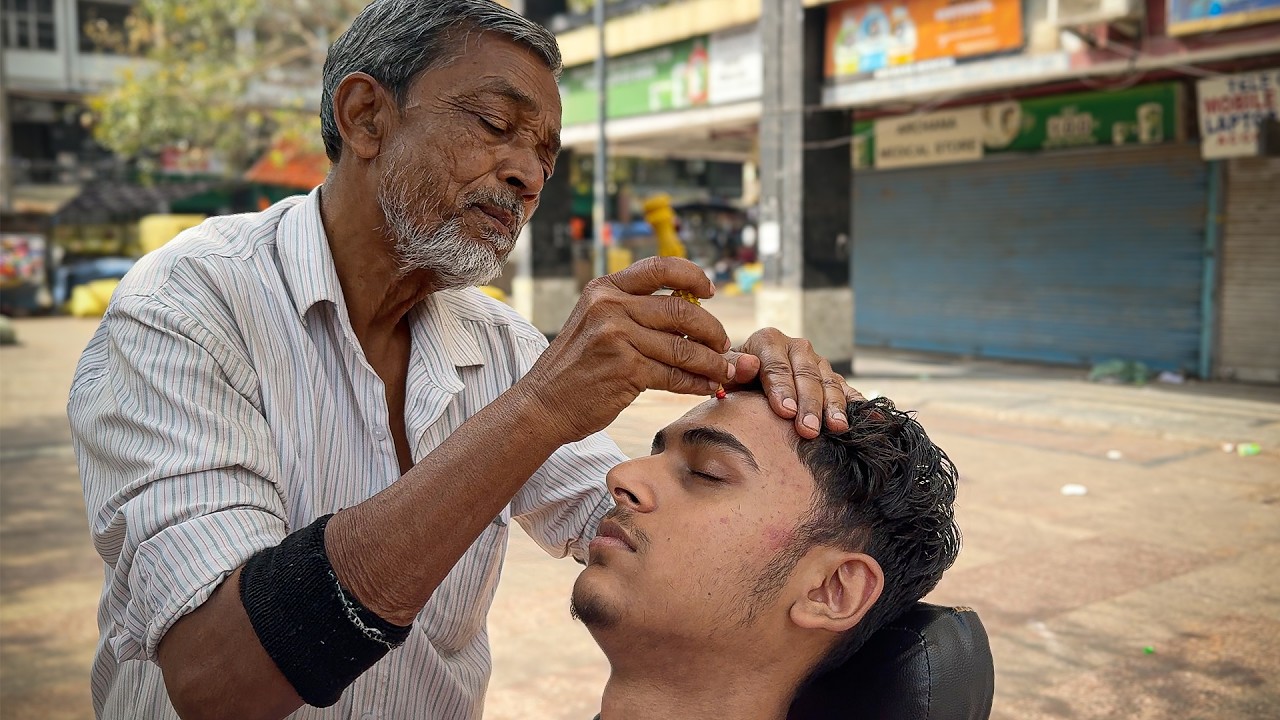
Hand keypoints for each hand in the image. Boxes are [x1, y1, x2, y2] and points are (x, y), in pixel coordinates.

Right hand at [518, 256, 735, 441]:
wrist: (543, 404)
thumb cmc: (577, 367)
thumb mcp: (597, 323)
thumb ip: (636, 312)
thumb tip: (695, 309)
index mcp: (605, 288)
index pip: (660, 267)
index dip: (693, 275)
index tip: (710, 291)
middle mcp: (609, 306)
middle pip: (681, 309)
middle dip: (712, 329)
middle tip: (724, 344)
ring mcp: (616, 337)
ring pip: (682, 346)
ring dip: (712, 362)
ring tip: (724, 372)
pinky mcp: (625, 369)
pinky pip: (674, 374)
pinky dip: (696, 383)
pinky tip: (706, 387)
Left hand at [725, 328, 864, 438]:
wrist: (749, 379)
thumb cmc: (734, 379)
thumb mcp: (726, 372)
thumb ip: (732, 368)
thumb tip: (748, 364)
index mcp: (768, 341)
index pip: (776, 366)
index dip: (782, 389)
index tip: (786, 412)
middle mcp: (796, 347)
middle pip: (806, 376)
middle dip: (809, 404)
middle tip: (808, 429)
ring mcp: (817, 362)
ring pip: (829, 382)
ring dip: (834, 406)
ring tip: (838, 428)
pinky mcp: (831, 377)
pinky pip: (847, 390)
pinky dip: (858, 404)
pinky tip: (871, 419)